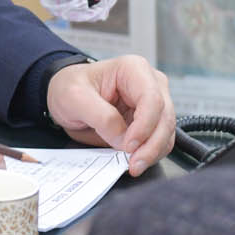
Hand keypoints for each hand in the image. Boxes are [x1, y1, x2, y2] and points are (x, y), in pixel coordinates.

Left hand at [46, 56, 174, 175]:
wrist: (68, 96)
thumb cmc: (70, 87)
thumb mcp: (75, 97)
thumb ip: (100, 116)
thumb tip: (122, 138)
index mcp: (133, 69)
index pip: (151, 99)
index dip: (144, 125)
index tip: (129, 146)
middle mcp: (150, 83)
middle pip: (164, 117)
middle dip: (152, 145)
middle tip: (134, 164)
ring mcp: (154, 102)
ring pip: (166, 132)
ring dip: (153, 152)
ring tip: (133, 165)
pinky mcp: (151, 120)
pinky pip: (160, 140)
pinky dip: (151, 153)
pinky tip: (135, 160)